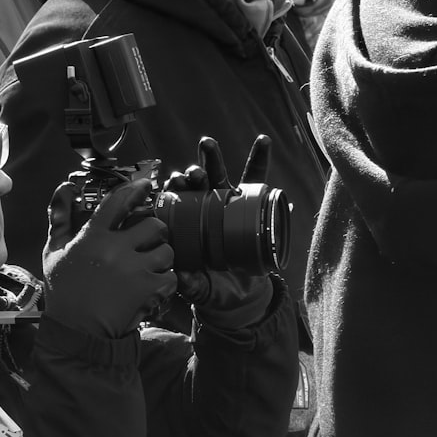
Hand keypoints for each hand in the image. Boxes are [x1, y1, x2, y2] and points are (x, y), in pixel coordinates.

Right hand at [42, 177, 176, 337]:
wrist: (76, 332)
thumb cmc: (63, 292)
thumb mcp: (54, 252)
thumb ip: (60, 218)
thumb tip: (64, 187)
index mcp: (92, 237)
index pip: (119, 202)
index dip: (136, 189)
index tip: (146, 185)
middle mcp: (115, 249)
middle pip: (153, 225)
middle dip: (155, 232)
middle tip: (149, 241)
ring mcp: (134, 269)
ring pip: (166, 251)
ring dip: (162, 258)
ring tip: (151, 267)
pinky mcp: (148, 289)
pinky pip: (172, 276)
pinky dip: (166, 281)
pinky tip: (153, 286)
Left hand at [168, 136, 274, 329]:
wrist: (240, 295)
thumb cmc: (213, 288)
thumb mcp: (200, 288)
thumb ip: (191, 285)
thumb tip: (182, 278)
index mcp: (187, 224)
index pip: (177, 200)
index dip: (174, 189)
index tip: (173, 182)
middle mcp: (205, 209)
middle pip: (196, 184)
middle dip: (192, 171)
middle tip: (192, 171)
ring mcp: (227, 204)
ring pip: (220, 175)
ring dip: (213, 157)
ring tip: (208, 144)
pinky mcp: (251, 205)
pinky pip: (256, 179)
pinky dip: (260, 159)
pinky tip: (263, 141)